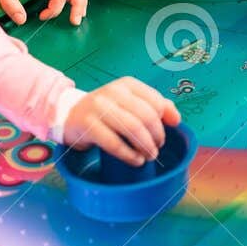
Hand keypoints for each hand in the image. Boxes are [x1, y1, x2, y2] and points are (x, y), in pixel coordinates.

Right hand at [58, 77, 180, 164]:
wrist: (70, 115)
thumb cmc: (106, 112)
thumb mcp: (130, 103)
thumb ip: (155, 106)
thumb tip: (176, 119)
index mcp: (127, 84)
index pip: (156, 101)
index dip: (164, 122)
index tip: (163, 136)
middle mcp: (113, 92)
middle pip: (147, 116)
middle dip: (157, 137)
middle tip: (156, 150)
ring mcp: (99, 107)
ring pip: (133, 128)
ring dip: (146, 147)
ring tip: (148, 157)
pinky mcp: (88, 125)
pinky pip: (114, 143)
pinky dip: (129, 155)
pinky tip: (136, 160)